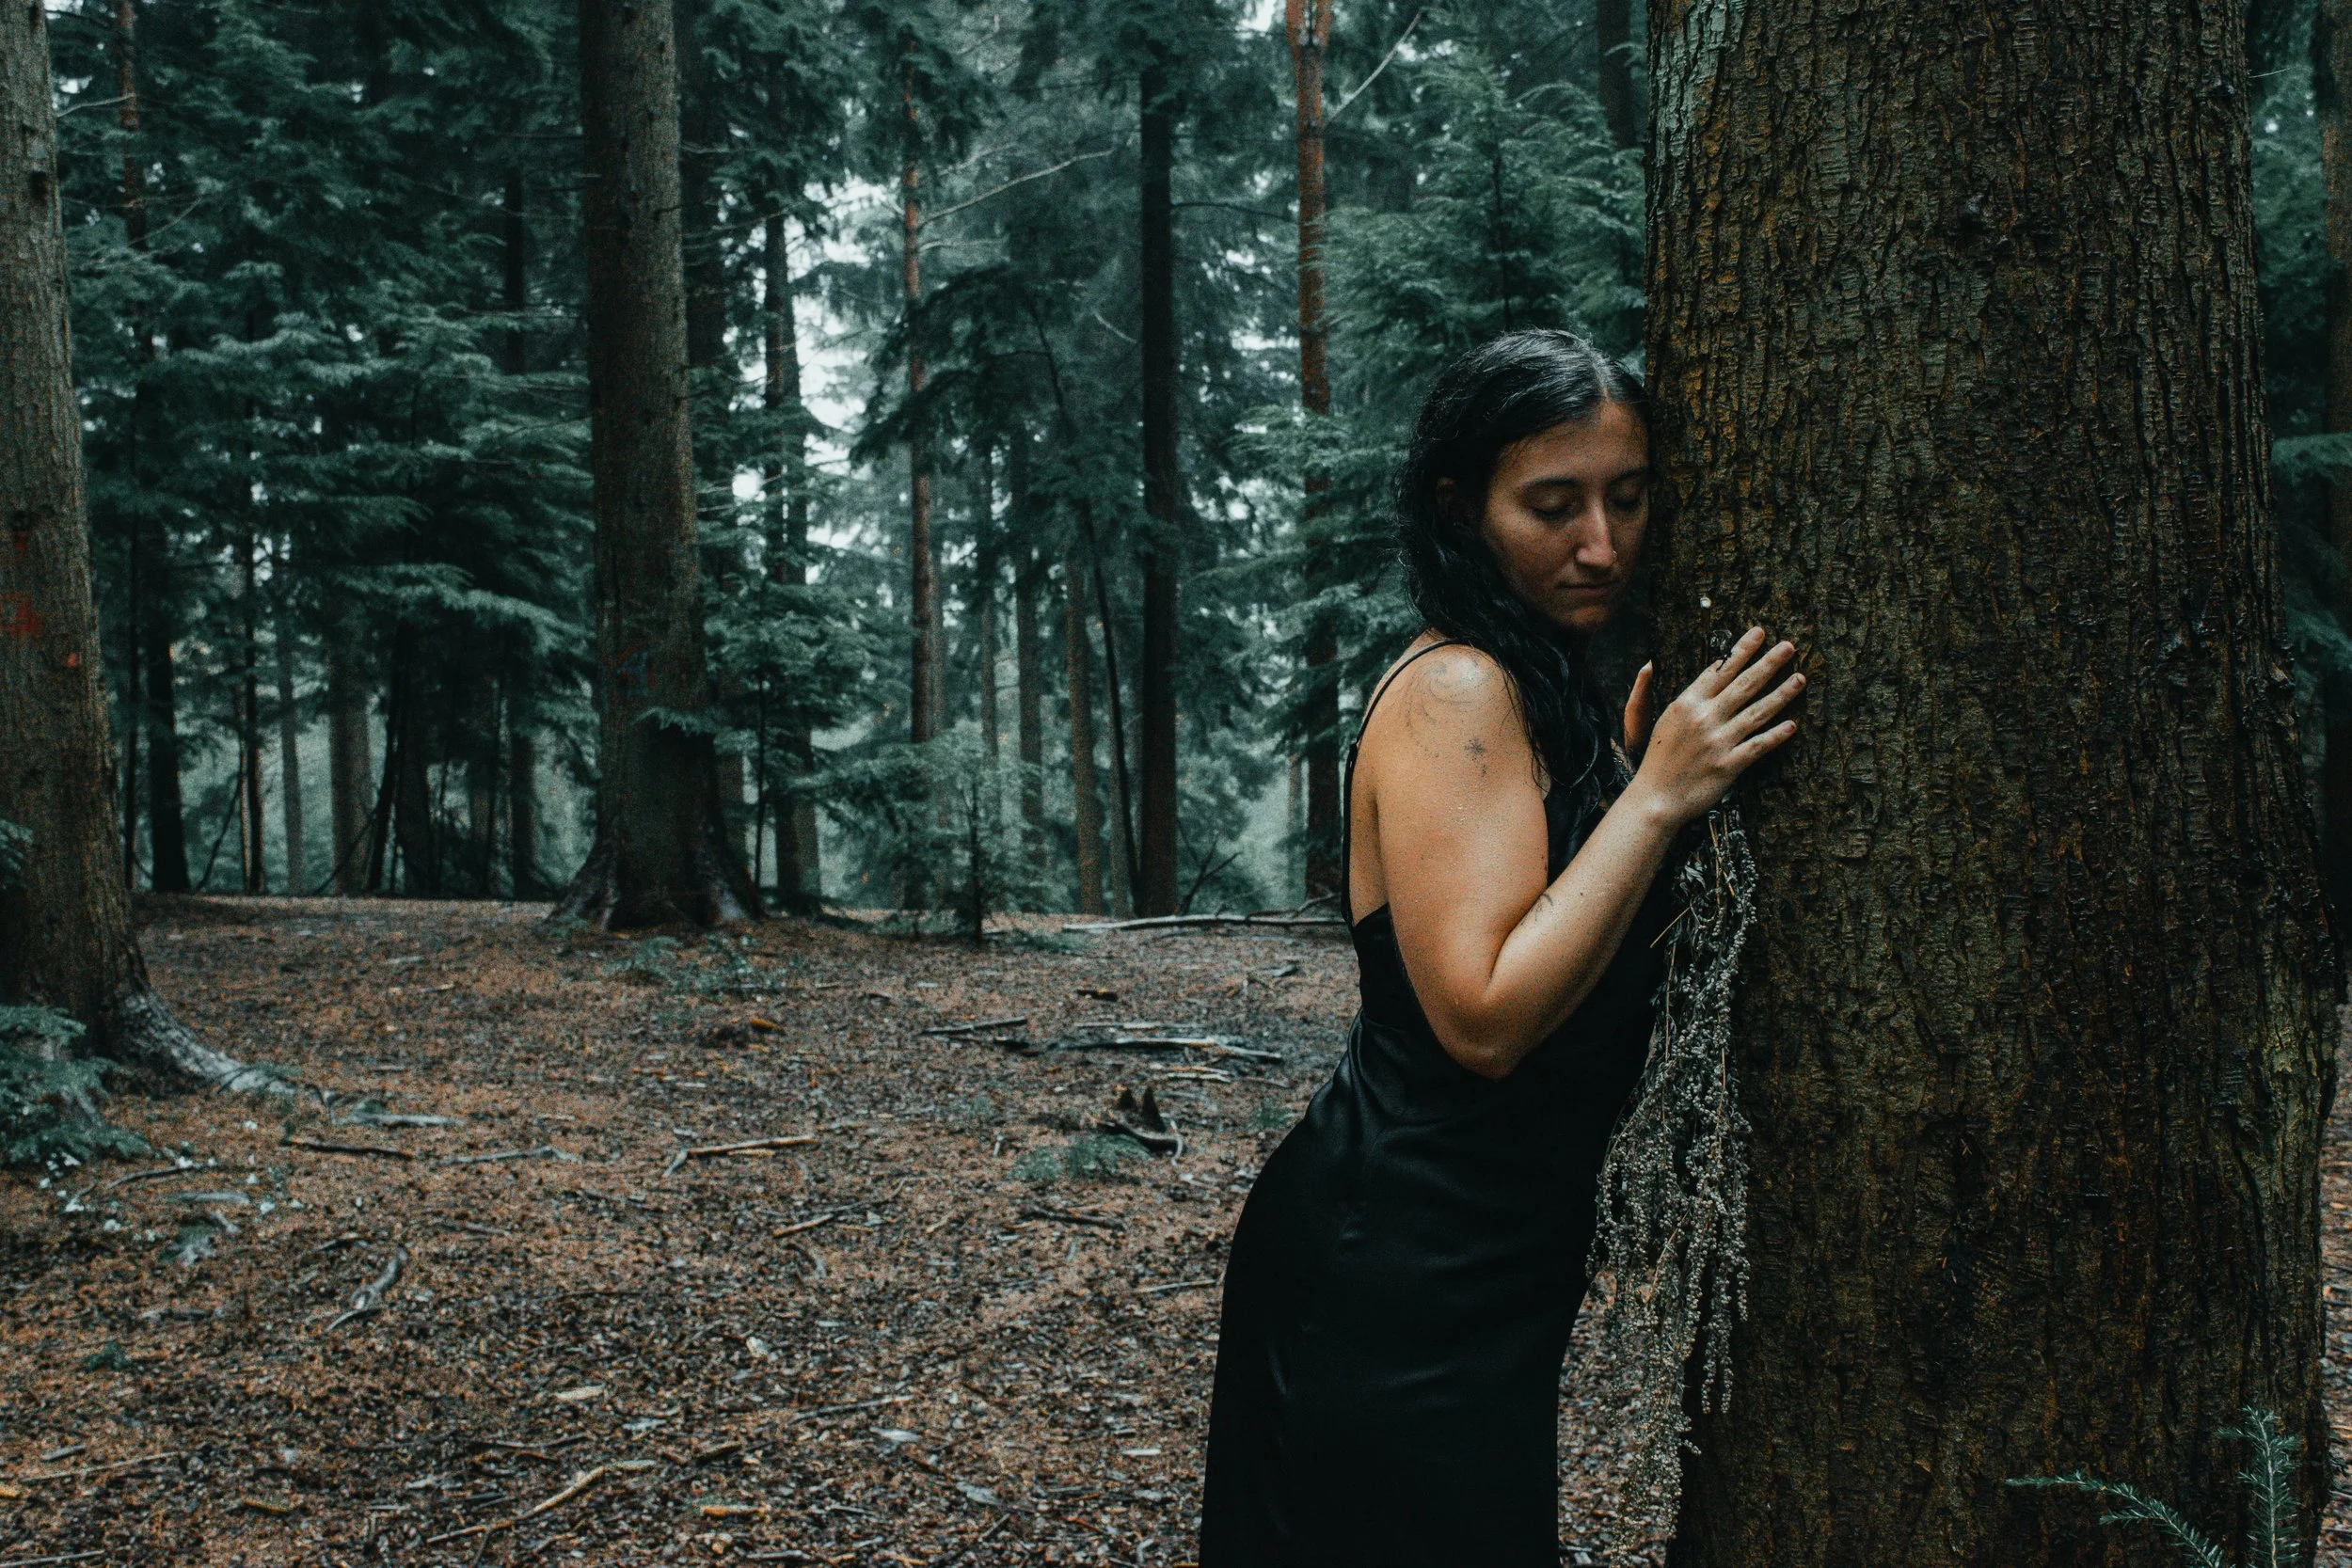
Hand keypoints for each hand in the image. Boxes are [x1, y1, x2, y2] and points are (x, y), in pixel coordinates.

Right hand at [1626, 627, 1805, 827]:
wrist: (1655, 798)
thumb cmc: (1657, 758)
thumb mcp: (1654, 718)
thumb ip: (1659, 691)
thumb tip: (1650, 663)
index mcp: (1687, 703)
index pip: (1720, 670)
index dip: (1741, 650)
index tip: (1759, 633)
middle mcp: (1705, 718)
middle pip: (1744, 684)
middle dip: (1769, 662)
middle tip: (1789, 646)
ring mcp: (1719, 741)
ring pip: (1757, 711)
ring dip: (1782, 693)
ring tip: (1800, 678)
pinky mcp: (1729, 765)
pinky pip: (1758, 746)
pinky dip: (1776, 735)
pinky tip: (1792, 725)